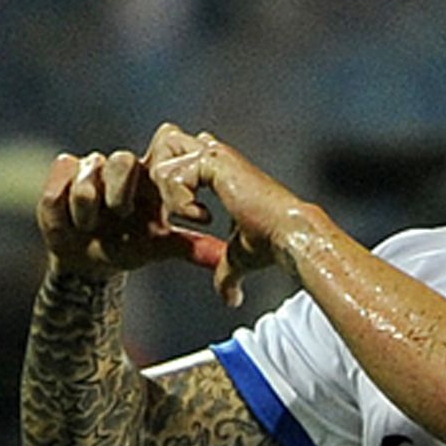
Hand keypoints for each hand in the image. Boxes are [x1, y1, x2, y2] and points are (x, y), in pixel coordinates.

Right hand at [37, 137, 224, 276]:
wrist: (87, 261)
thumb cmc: (127, 247)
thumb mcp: (159, 247)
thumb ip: (193, 248)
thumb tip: (225, 255)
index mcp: (150, 178)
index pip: (162, 148)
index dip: (164, 174)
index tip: (168, 212)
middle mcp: (122, 167)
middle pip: (122, 158)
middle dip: (120, 190)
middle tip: (121, 216)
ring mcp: (90, 168)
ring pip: (89, 169)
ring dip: (89, 204)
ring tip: (91, 226)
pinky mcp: (62, 173)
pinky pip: (62, 176)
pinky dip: (65, 202)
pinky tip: (72, 219)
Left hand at [146, 126, 305, 306]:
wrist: (288, 236)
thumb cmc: (269, 245)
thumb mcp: (237, 258)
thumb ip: (226, 272)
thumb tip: (231, 299)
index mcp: (219, 170)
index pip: (177, 158)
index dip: (168, 183)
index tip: (174, 216)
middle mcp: (215, 155)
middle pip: (163, 145)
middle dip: (157, 179)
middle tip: (171, 213)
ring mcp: (214, 154)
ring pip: (162, 162)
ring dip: (168, 195)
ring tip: (190, 218)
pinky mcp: (214, 160)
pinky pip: (173, 175)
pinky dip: (180, 202)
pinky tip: (202, 219)